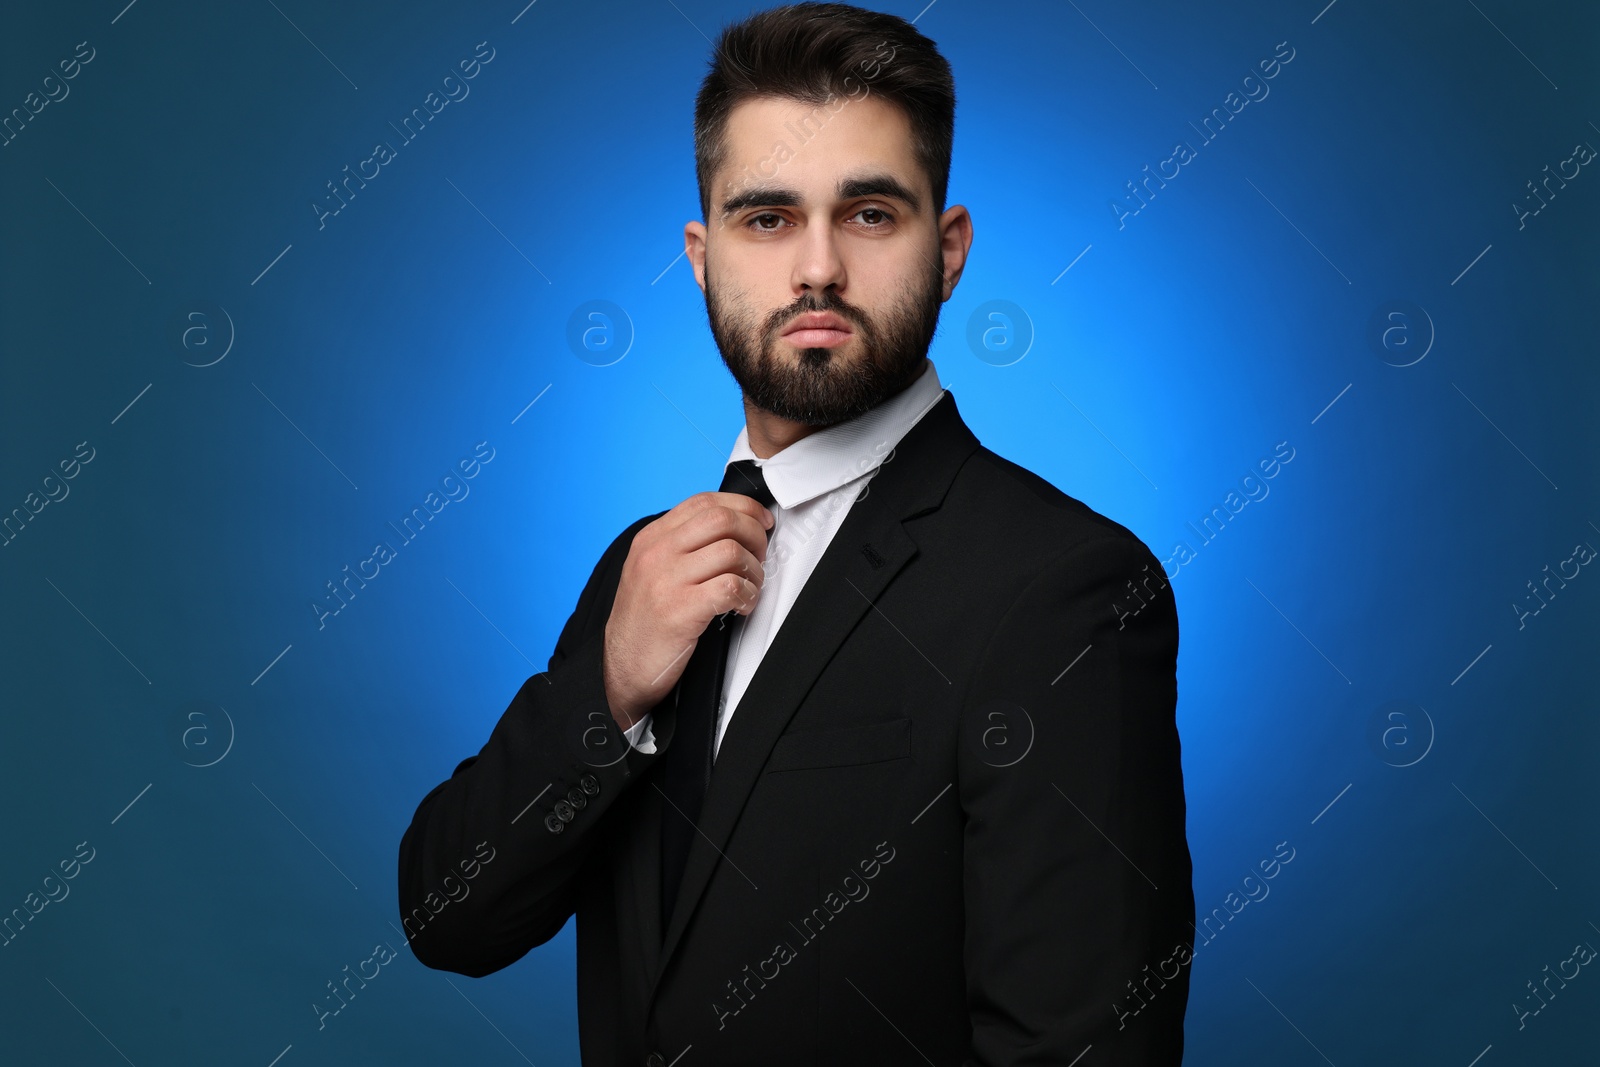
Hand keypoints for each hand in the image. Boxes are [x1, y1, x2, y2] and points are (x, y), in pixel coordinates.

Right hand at [602, 492, 773, 731]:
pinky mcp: (680, 610)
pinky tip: (742, 606)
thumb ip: (682, 546)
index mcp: (651, 539)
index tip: (761, 520)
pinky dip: (747, 595)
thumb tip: (733, 528)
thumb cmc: (644, 623)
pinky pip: (730, 586)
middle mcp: (656, 553)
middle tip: (760, 557)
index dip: (742, 506)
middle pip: (721, 520)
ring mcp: (666, 580)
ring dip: (754, 570)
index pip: (704, 502)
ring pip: (731, 551)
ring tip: (750, 588)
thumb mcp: (652, 571)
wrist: (619, 668)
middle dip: (754, 535)